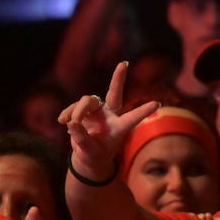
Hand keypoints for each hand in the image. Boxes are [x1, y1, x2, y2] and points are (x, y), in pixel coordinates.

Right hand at [57, 62, 158, 180]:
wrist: (87, 155)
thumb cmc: (94, 155)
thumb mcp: (89, 152)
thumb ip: (82, 139)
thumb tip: (72, 123)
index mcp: (119, 127)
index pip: (132, 118)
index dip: (143, 111)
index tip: (157, 104)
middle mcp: (111, 115)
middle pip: (114, 94)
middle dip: (118, 78)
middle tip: (124, 64)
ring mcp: (98, 111)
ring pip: (87, 100)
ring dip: (78, 111)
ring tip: (71, 123)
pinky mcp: (84, 110)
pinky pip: (75, 106)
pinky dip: (68, 113)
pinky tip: (62, 121)